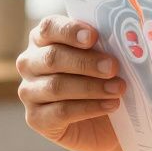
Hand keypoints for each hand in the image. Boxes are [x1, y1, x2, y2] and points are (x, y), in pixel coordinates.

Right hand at [17, 15, 127, 150]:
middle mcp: (30, 63)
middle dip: (86, 62)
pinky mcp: (36, 118)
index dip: (70, 31)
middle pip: (52, 57)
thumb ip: (105, 45)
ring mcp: (28, 92)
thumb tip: (123, 38)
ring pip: (56, 86)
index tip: (93, 36)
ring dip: (92, 87)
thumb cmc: (102, 80)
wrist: (105, 122)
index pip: (49, 28)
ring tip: (118, 89)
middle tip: (113, 67)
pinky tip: (110, 105)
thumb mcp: (104, 58)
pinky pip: (61, 112)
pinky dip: (89, 108)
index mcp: (43, 39)